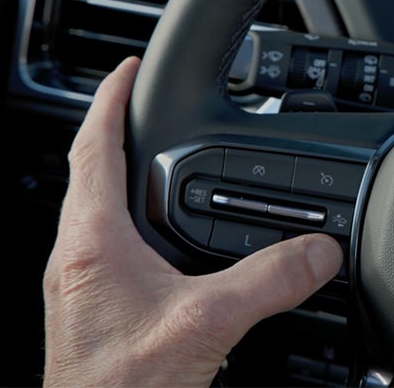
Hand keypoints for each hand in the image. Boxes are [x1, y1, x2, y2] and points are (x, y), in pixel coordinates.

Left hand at [43, 57, 342, 386]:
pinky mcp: (93, 313)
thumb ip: (268, 281)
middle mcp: (76, 258)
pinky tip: (168, 247)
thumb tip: (317, 250)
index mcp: (92, 241)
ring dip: (126, 180)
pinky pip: (111, 249)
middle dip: (118, 132)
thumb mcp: (207, 325)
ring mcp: (81, 288)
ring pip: (99, 212)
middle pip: (92, 173)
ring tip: (157, 163)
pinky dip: (138, 226)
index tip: (127, 67)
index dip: (111, 98)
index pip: (94, 146)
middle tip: (144, 105)